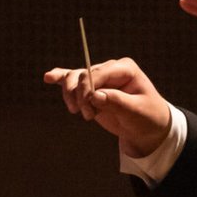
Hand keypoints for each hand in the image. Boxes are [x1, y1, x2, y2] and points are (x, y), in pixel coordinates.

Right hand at [41, 57, 171, 156]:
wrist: (147, 127)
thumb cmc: (147, 117)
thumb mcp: (137, 112)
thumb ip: (117, 102)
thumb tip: (95, 96)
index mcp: (125, 68)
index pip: (97, 73)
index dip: (87, 88)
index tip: (89, 108)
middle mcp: (110, 69)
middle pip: (82, 75)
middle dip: (79, 96)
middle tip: (87, 115)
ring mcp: (99, 78)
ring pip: (73, 78)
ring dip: (70, 95)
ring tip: (77, 111)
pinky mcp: (90, 89)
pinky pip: (72, 80)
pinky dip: (60, 78)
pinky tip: (49, 77)